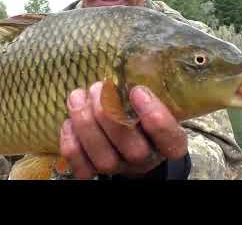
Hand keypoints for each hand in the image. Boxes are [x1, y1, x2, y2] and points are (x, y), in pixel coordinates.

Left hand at [60, 82, 187, 178]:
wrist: (125, 142)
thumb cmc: (138, 113)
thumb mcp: (151, 102)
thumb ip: (145, 92)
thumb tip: (126, 69)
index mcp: (167, 143)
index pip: (171, 140)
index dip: (155, 116)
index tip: (137, 91)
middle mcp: (145, 160)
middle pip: (134, 150)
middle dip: (110, 114)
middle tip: (98, 87)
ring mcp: (119, 168)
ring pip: (103, 158)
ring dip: (85, 123)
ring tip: (78, 96)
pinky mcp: (94, 172)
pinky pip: (81, 166)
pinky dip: (71, 141)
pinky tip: (70, 121)